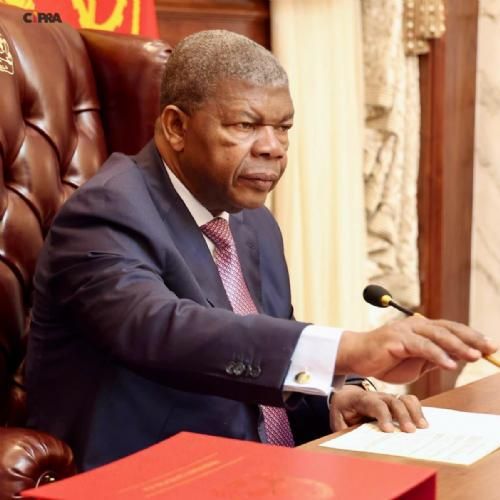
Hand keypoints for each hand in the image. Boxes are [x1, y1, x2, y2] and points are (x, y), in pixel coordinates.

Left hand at [330, 384, 427, 432]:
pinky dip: (418, 410)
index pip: (374, 403)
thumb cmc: (342, 411)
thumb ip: (343, 429)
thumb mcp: (337, 419)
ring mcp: (387, 398)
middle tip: (410, 432)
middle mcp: (376, 396)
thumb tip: (349, 443)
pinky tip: (423, 424)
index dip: (383, 415)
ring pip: (403, 399)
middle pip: (392, 401)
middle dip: (402, 415)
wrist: (345, 397)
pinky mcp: (395, 402)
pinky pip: (409, 401)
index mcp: (360, 399)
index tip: (389, 430)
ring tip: (422, 427)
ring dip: (414, 411)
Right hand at [336, 316, 497, 382]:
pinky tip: (450, 364)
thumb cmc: (384, 360)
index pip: (451, 330)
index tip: (491, 347)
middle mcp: (416, 325)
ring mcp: (405, 330)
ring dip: (458, 346)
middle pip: (449, 329)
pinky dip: (437, 354)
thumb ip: (434, 358)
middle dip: (471, 339)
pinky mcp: (396, 339)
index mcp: (422, 329)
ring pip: (437, 335)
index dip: (472, 337)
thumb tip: (457, 359)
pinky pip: (421, 346)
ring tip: (475, 356)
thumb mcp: (416, 363)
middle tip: (490, 348)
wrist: (357, 358)